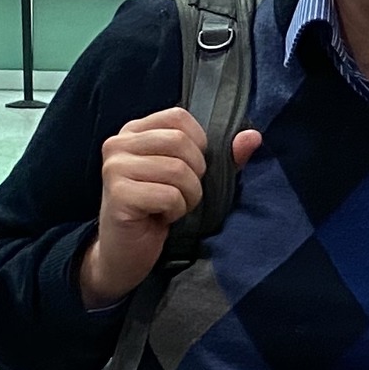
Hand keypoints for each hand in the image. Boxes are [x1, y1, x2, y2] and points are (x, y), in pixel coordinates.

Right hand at [79, 106, 261, 307]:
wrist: (127, 252)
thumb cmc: (159, 209)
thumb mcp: (192, 177)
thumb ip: (223, 155)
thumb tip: (253, 136)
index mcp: (134, 131)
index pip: (179, 117)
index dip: (198, 144)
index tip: (190, 169)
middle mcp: (118, 144)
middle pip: (180, 142)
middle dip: (195, 174)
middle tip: (182, 193)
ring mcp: (114, 168)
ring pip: (177, 170)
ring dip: (188, 196)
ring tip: (173, 206)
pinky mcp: (118, 194)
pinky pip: (169, 196)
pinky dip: (176, 211)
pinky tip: (162, 217)